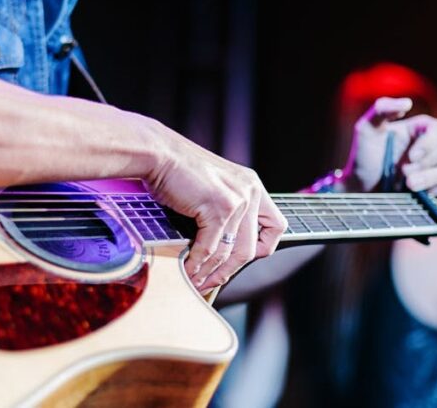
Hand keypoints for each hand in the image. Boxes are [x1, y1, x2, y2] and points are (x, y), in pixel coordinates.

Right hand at [147, 131, 287, 291]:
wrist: (159, 153)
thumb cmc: (178, 171)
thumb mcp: (213, 187)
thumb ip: (225, 210)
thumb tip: (222, 250)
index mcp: (252, 185)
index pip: (276, 225)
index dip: (264, 248)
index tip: (242, 261)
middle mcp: (251, 191)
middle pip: (251, 248)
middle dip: (230, 271)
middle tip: (211, 283)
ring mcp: (237, 199)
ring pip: (230, 252)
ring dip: (211, 273)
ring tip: (197, 282)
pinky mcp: (219, 207)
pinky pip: (211, 247)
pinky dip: (198, 262)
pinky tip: (188, 269)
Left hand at [342, 97, 436, 195]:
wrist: (360, 186)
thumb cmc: (364, 155)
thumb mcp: (366, 129)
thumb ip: (381, 109)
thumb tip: (408, 103)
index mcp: (419, 130)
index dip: (430, 142)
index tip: (412, 156)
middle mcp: (432, 147)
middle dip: (429, 163)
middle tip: (405, 173)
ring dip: (433, 178)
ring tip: (409, 185)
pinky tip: (427, 194)